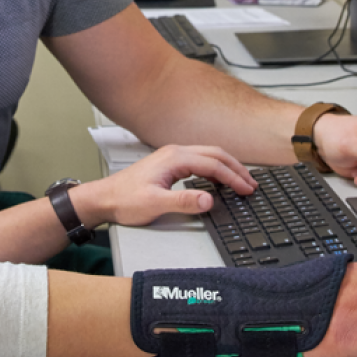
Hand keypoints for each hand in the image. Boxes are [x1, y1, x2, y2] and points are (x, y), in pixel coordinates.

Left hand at [75, 144, 256, 228]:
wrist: (104, 199)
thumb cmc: (124, 200)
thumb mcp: (155, 204)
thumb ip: (183, 201)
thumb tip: (209, 199)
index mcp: (174, 158)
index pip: (213, 164)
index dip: (233, 177)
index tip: (247, 190)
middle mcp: (174, 153)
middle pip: (214, 154)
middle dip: (236, 168)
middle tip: (251, 184)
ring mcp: (171, 157)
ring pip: (207, 156)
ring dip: (226, 167)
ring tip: (241, 182)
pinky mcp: (169, 165)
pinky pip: (199, 161)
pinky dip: (215, 169)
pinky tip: (218, 180)